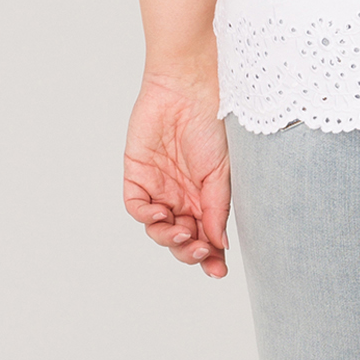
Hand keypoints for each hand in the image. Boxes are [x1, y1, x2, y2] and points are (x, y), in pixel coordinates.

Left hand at [123, 72, 230, 277]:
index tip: (218, 272)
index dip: (210, 257)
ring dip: (168, 238)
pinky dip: (146, 217)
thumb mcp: (223, 173)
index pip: (206, 237)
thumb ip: (217, 209)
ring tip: (180, 234)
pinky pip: (136, 206)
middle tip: (198, 251)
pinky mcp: (137, 174)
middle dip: (189, 251)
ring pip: (157, 228)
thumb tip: (219, 245)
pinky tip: (161, 216)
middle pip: (180, 239)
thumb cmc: (214, 122)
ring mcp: (159, 187)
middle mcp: (182, 196)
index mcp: (206, 197)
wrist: (190, 87)